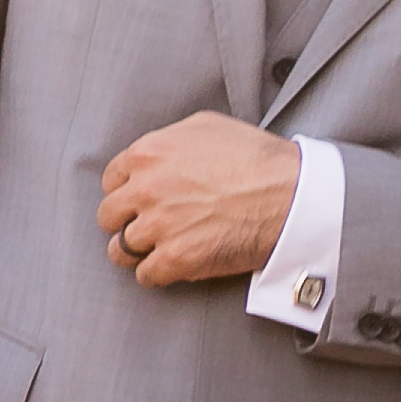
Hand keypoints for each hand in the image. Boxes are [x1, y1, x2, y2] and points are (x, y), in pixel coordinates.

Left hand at [96, 116, 297, 287]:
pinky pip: (145, 275)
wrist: (290, 195)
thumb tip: (153, 157)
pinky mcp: (176, 259)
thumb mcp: (206, 126)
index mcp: (148, 154)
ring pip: (121, 249)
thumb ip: (168, 140)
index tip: (141, 200)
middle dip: (126, 220)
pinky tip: (173, 265)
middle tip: (148, 225)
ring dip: (138, 251)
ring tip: (159, 248)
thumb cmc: (256, 158)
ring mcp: (159, 226)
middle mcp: (146, 189)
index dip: (127, 191)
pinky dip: (157, 273)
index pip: (111, 180)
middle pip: (109, 215)